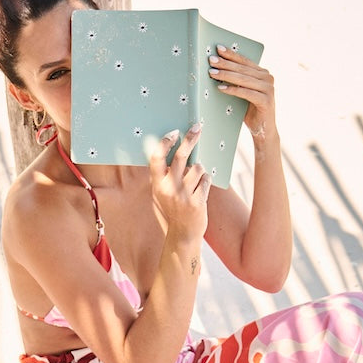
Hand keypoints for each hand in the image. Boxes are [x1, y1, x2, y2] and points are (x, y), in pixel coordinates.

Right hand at [149, 123, 210, 239]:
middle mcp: (168, 189)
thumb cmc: (174, 208)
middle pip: (180, 156)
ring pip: (197, 168)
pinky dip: (206, 181)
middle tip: (198, 127)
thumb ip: (165, 174)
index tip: (175, 132)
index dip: (165, 142)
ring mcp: (183, 196)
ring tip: (196, 181)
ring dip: (200, 169)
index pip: (156, 158)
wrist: (183, 234)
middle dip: (190, 139)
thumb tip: (176, 147)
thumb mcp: (162, 192)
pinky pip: (206, 180)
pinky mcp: (197, 202)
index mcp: (157, 184)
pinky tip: (201, 190)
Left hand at [209, 46, 277, 141]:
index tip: (218, 49)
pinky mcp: (266, 100)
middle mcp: (268, 78)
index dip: (231, 55)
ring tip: (212, 73)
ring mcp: (268, 89)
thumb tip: (216, 68)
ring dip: (226, 75)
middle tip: (211, 60)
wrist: (263, 130)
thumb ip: (237, 80)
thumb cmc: (250, 110)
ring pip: (243, 79)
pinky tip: (221, 87)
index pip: (244, 61)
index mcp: (263, 73)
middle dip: (225, 64)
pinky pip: (246, 93)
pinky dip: (233, 90)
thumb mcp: (243, 92)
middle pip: (242, 69)